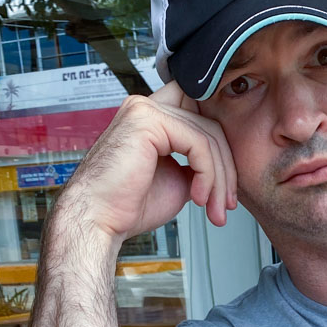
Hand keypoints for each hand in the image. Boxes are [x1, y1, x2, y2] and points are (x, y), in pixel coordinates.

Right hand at [52, 81, 237, 242]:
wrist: (99, 220)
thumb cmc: (129, 205)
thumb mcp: (178, 179)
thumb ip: (198, 162)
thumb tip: (224, 162)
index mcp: (152, 117)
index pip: (202, 117)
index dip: (222, 150)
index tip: (226, 189)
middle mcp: (147, 106)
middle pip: (210, 125)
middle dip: (226, 169)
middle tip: (226, 204)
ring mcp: (146, 109)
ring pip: (208, 136)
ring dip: (220, 179)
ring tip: (215, 209)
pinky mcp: (148, 120)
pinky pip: (198, 143)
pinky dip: (208, 174)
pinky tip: (199, 197)